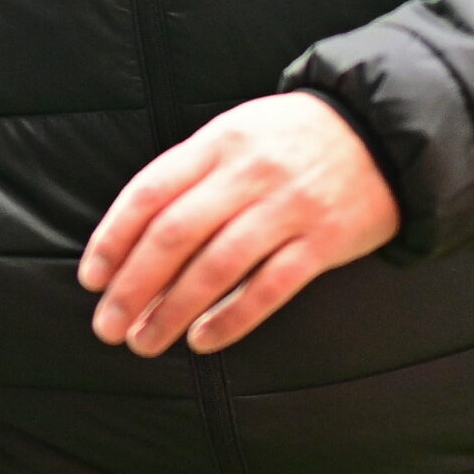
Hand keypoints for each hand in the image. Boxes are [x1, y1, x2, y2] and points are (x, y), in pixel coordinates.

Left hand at [78, 92, 400, 356]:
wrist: (381, 132)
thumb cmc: (290, 139)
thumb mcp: (236, 133)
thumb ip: (190, 176)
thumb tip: (133, 241)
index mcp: (220, 141)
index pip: (151, 191)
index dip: (115, 238)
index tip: (92, 279)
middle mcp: (250, 172)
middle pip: (175, 234)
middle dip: (133, 286)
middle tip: (107, 325)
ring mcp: (290, 207)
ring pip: (217, 267)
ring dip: (172, 311)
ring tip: (145, 342)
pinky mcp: (325, 240)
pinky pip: (270, 288)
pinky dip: (231, 319)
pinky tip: (202, 341)